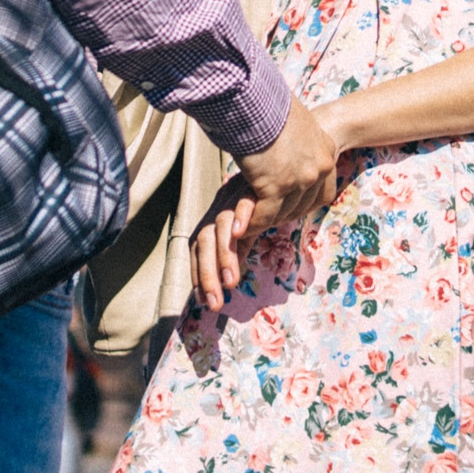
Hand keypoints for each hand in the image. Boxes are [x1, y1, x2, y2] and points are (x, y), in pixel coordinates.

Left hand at [190, 177, 255, 313]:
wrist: (275, 169)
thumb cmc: (257, 204)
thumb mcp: (244, 231)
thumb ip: (235, 252)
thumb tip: (227, 280)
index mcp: (214, 222)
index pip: (198, 251)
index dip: (199, 276)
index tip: (206, 302)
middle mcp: (219, 210)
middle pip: (204, 241)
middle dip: (207, 274)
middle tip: (215, 303)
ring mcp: (234, 199)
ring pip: (221, 226)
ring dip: (224, 255)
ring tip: (230, 281)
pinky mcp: (253, 188)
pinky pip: (244, 202)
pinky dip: (242, 217)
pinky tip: (242, 233)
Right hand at [233, 95, 338, 231]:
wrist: (254, 97)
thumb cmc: (265, 101)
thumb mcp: (292, 119)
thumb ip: (294, 137)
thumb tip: (284, 138)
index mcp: (325, 148)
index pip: (323, 190)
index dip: (304, 202)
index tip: (287, 207)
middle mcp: (319, 166)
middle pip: (303, 205)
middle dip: (282, 214)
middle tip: (263, 218)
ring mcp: (300, 178)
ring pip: (283, 212)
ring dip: (264, 220)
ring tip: (248, 226)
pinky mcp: (277, 186)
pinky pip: (265, 215)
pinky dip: (250, 223)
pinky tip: (239, 229)